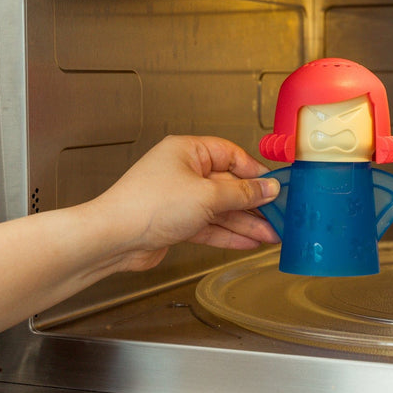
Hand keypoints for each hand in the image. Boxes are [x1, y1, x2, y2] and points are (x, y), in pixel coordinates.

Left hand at [88, 135, 280, 272]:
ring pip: (221, 209)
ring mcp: (180, 198)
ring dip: (246, 222)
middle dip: (254, 203)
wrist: (114, 238)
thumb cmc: (147, 206)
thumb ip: (242, 193)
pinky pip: (210, 225)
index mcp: (188, 152)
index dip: (255, 172)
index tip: (276, 187)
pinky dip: (229, 234)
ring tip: (271, 234)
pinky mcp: (177, 222)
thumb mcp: (207, 196)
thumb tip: (268, 188)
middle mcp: (183, 172)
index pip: (231, 156)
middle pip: (228, 185)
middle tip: (278, 215)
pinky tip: (249, 241)